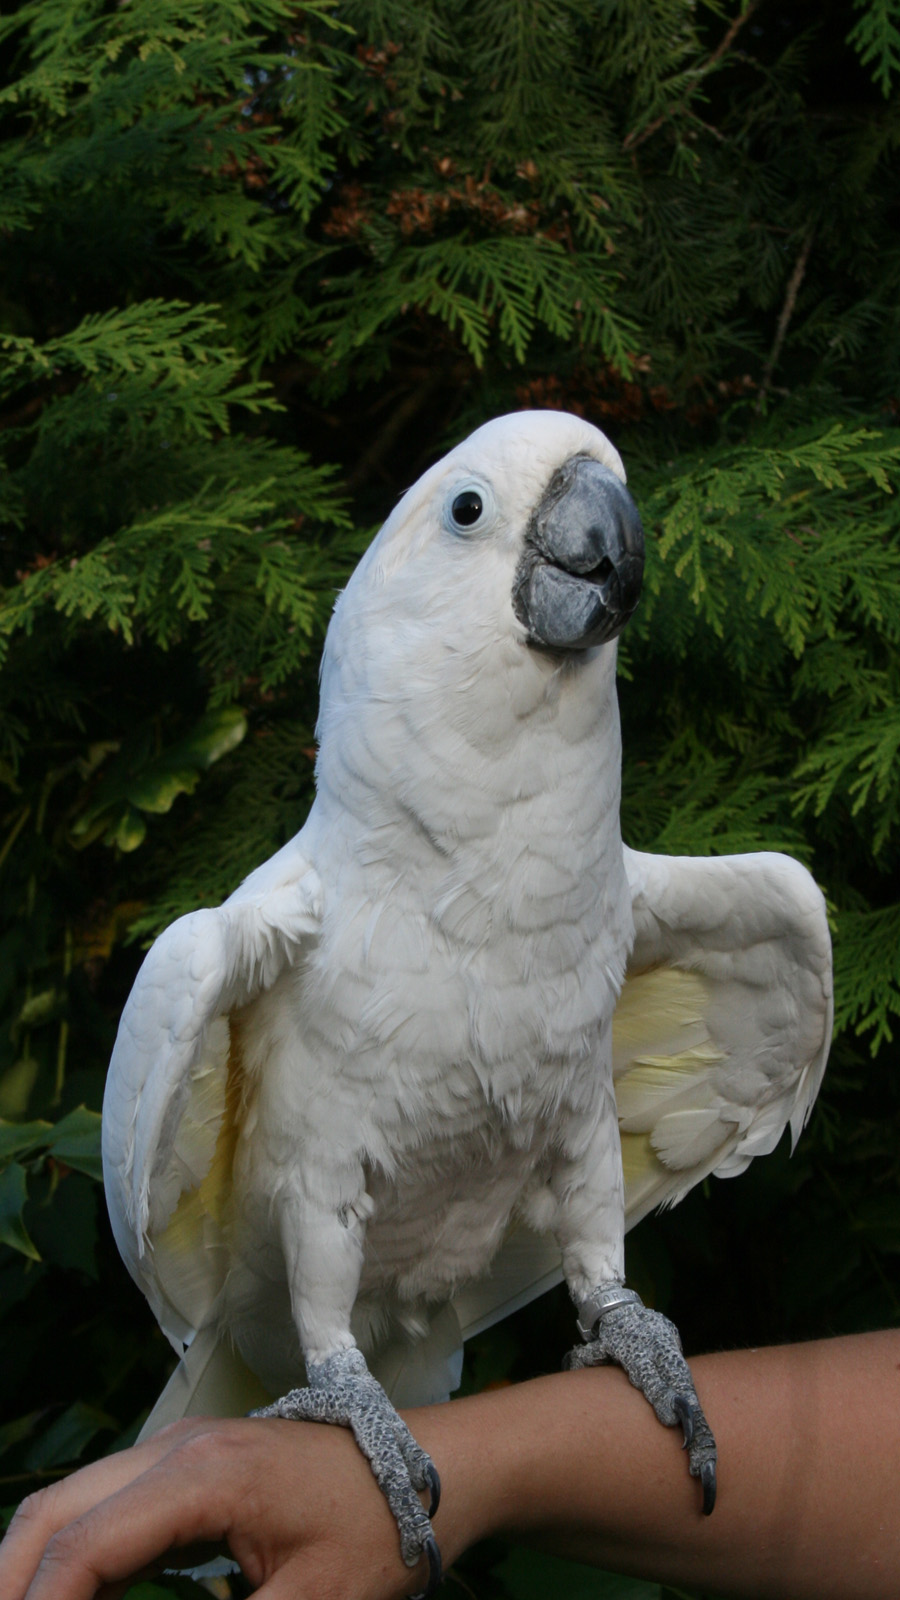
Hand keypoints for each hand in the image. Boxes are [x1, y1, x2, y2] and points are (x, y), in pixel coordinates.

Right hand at [0, 1413, 435, 1599]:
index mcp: (200, 1476)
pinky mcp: (188, 1468)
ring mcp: (178, 1451)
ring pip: (71, 1505)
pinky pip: (105, 1509)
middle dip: (12, 1584)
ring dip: (36, 1569)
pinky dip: (74, 1557)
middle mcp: (175, 1449)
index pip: (83, 1547)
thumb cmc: (379, 1534)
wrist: (434, 1470)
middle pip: (54, 1513)